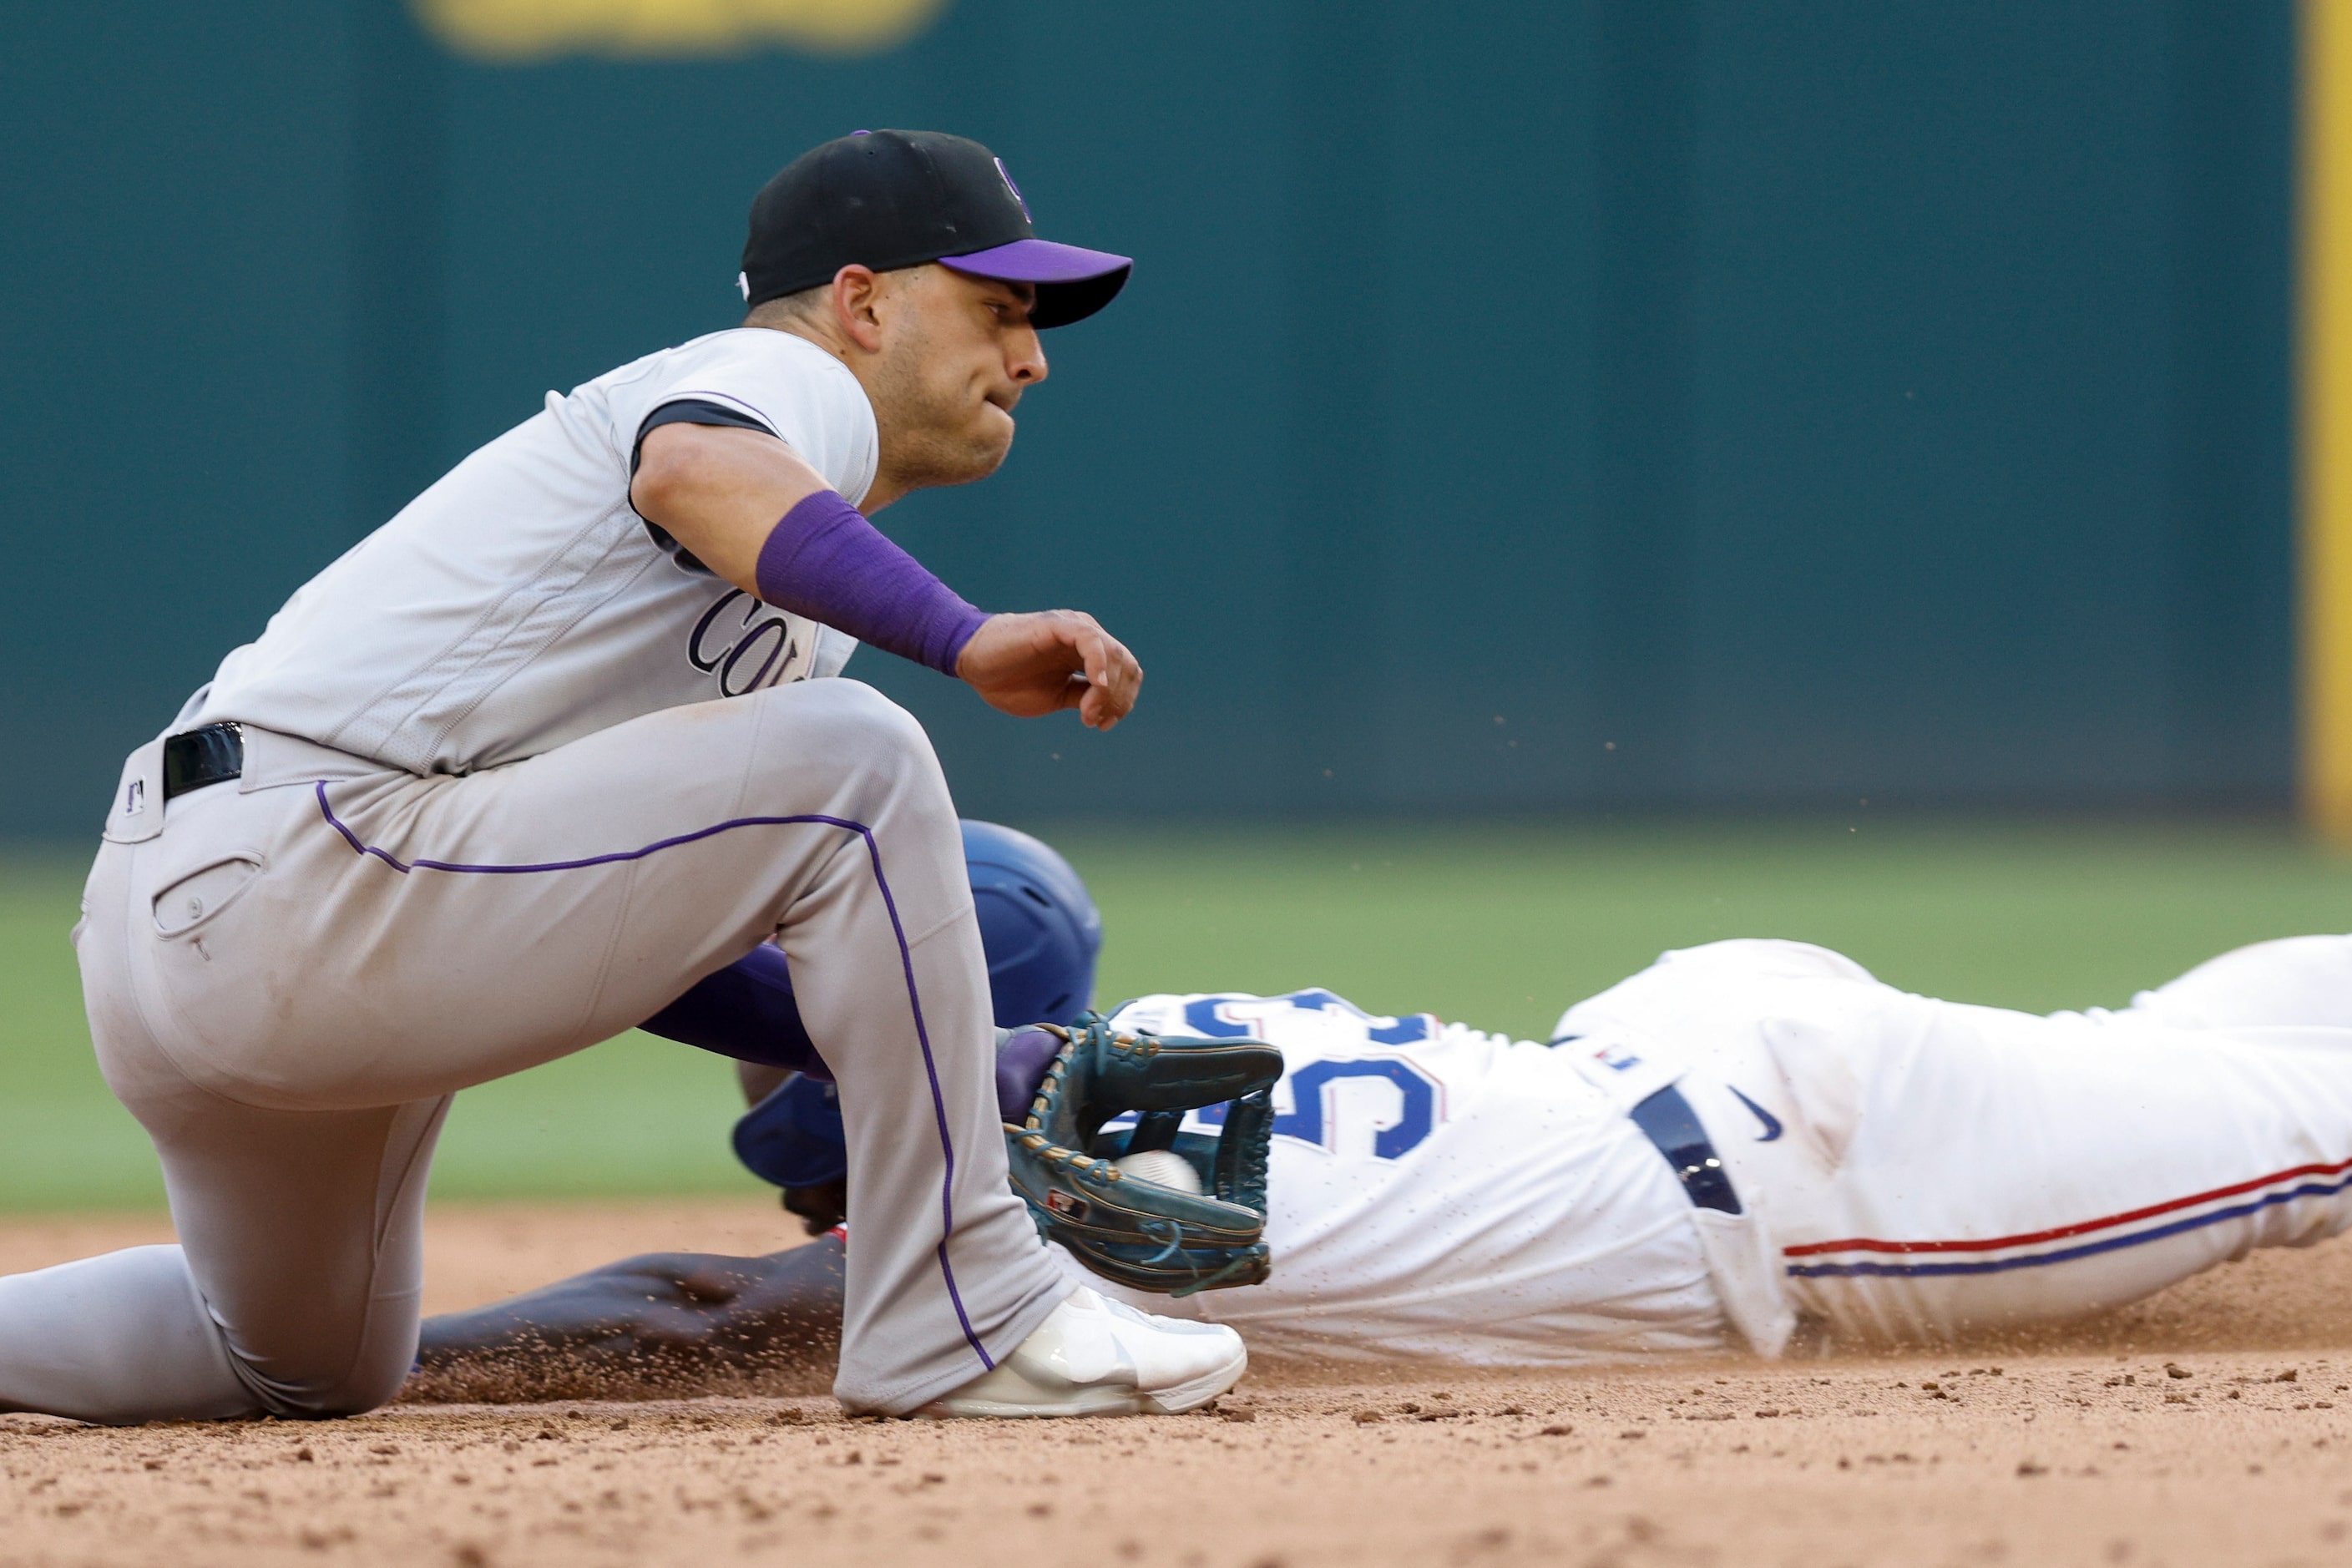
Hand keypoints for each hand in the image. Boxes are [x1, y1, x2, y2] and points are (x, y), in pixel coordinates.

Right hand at [955, 610, 1142, 729]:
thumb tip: (1106, 710)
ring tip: (1086, 712)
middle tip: (1092, 722)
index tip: (1102, 725)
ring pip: (1115, 654)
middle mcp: (1087, 638)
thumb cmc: (1010, 681)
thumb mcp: (1056, 697)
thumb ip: (1083, 698)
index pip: (1125, 673)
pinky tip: (1095, 684)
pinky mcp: (1057, 625)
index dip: (1122, 701)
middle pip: (1126, 666)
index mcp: (1089, 655)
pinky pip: (1090, 639)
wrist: (974, 665)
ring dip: (1108, 690)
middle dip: (1117, 700)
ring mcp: (1074, 629)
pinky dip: (1099, 663)